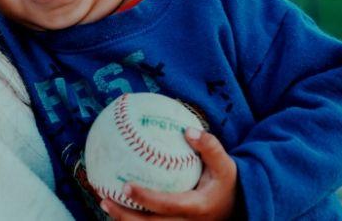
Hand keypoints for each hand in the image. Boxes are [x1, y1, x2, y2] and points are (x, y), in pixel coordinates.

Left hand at [100, 128, 237, 219]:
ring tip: (103, 201)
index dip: (145, 198)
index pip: (167, 205)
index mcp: (196, 207)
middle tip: (104, 199)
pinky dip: (131, 217)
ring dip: (123, 219)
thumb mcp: (226, 165)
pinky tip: (116, 202)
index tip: (126, 185)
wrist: (238, 208)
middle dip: (124, 217)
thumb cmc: (227, 183)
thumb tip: (188, 130)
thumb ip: (210, 147)